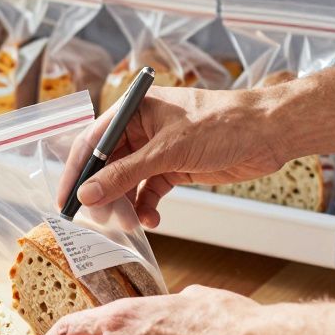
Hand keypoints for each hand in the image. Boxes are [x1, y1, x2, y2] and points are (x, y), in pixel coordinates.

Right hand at [59, 87, 288, 227]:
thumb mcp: (167, 151)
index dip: (77, 172)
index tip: (66, 200)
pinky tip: (152, 220)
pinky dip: (147, 207)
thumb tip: (88, 193)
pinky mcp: (174, 168)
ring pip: (128, 182)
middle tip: (102, 220)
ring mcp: (157, 150)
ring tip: (130, 224)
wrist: (268, 132)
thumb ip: (124, 174)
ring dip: (127, 205)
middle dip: (104, 194)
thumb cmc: (222, 124)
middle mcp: (141, 129)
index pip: (92, 142)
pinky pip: (149, 191)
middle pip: (108, 165)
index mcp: (133, 111)